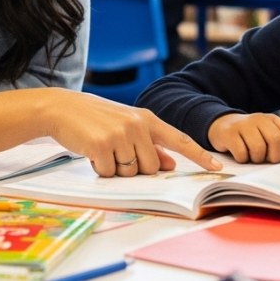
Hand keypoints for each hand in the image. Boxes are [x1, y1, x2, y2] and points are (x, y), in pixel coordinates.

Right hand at [46, 91, 221, 177]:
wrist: (62, 107)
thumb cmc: (96, 118)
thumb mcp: (126, 126)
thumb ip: (150, 144)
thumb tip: (171, 164)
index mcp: (147, 118)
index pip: (180, 139)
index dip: (199, 155)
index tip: (217, 167)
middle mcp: (138, 125)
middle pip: (150, 167)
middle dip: (133, 167)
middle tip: (114, 150)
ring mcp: (121, 134)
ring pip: (130, 173)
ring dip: (115, 168)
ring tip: (101, 148)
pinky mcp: (102, 145)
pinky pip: (109, 173)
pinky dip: (99, 168)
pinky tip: (91, 151)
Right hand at [208, 112, 279, 163]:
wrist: (221, 126)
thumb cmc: (250, 135)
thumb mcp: (268, 135)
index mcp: (271, 119)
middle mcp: (258, 119)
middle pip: (275, 139)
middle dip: (274, 156)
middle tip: (268, 160)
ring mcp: (243, 125)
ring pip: (258, 148)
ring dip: (257, 159)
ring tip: (252, 158)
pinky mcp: (229, 133)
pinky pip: (241, 152)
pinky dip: (242, 159)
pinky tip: (240, 156)